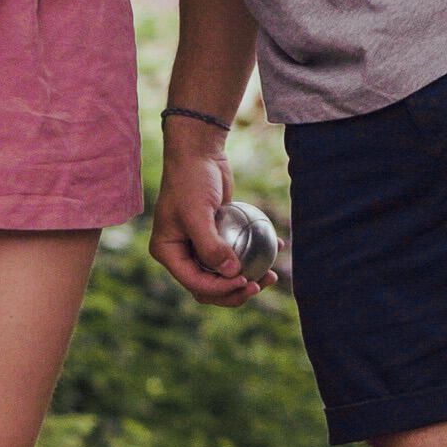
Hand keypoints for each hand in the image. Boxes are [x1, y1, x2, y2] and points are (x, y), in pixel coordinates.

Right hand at [147, 114, 259, 301]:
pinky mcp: (217, 235)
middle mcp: (182, 254)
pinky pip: (236, 253)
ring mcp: (199, 246)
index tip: (246, 281)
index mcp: (168, 253)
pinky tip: (277, 249)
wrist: (199, 154)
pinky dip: (255, 255)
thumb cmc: (192, 180)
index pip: (195, 283)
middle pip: (210, 286)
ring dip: (248, 278)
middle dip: (235, 292)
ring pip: (225, 274)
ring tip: (272, 276)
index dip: (221, 289)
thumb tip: (232, 275)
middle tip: (260, 284)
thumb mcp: (197, 213)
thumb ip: (211, 246)